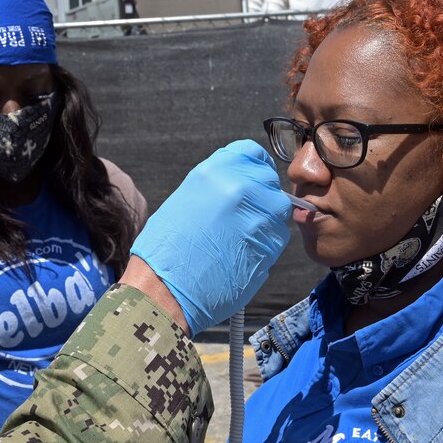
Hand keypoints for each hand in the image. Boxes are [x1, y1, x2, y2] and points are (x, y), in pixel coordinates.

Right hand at [130, 140, 291, 334]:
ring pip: (278, 210)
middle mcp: (242, 188)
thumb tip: (240, 187)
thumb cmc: (166, 248)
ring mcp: (259, 217)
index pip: (252, 153)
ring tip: (236, 240)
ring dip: (264, 221)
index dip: (253, 168)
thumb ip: (218, 187)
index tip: (250, 180)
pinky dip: (265, 243)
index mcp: (216, 171)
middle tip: (241, 216)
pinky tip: (241, 254)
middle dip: (261, 196)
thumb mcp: (186, 199)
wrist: (164, 289)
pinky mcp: (270, 246)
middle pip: (269, 181)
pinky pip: (277, 237)